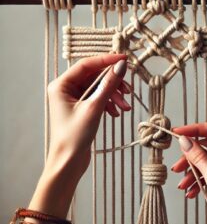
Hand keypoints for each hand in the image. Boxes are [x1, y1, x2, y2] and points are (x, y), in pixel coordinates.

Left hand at [47, 54, 130, 176]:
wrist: (68, 163)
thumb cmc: (74, 137)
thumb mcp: (94, 108)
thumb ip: (108, 85)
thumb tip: (121, 66)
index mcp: (62, 85)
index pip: (87, 65)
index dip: (106, 60)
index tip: (124, 60)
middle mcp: (66, 89)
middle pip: (94, 77)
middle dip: (113, 83)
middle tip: (128, 90)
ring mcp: (74, 99)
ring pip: (98, 88)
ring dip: (113, 95)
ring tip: (125, 107)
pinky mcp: (81, 108)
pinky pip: (98, 98)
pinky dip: (109, 103)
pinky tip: (116, 113)